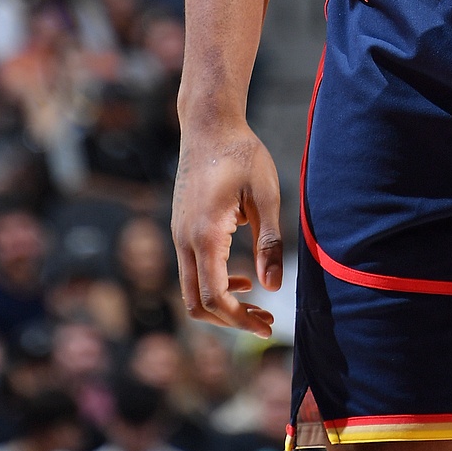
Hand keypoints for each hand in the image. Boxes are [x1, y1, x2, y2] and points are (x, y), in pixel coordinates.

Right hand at [172, 121, 282, 336]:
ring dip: (221, 303)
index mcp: (205, 235)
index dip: (240, 319)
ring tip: (256, 304)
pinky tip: (241, 277)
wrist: (209, 125)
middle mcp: (184, 240)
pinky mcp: (181, 228)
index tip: (268, 325)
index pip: (215, 297)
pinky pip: (191, 270)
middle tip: (265, 321)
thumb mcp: (265, 196)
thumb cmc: (242, 155)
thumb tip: (273, 287)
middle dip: (230, 320)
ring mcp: (178, 234)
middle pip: (196, 303)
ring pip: (191, 289)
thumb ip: (269, 242)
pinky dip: (213, 283)